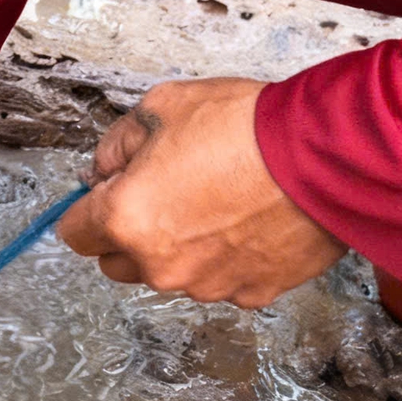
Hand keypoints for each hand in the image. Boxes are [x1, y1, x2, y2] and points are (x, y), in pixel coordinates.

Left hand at [55, 78, 345, 307]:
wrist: (327, 154)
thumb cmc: (247, 127)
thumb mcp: (161, 107)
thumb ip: (115, 146)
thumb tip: (99, 171)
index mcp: (126, 219)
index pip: (73, 233)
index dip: (88, 207)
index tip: (110, 190)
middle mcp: (160, 265)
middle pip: (117, 262)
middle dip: (128, 232)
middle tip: (164, 191)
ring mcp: (207, 285)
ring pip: (170, 274)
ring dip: (179, 247)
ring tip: (217, 199)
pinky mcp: (251, 293)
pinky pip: (221, 280)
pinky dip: (226, 258)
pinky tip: (248, 219)